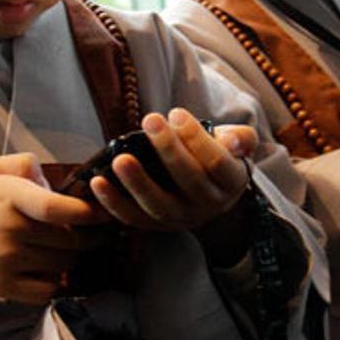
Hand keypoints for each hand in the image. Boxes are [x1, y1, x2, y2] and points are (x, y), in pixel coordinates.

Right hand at [0, 153, 106, 303]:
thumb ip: (25, 164)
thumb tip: (54, 179)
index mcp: (10, 198)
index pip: (56, 208)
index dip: (87, 212)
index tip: (103, 212)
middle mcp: (11, 231)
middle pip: (70, 240)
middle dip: (91, 236)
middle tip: (99, 232)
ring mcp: (7, 261)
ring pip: (63, 264)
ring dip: (74, 257)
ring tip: (74, 247)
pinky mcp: (4, 286)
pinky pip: (47, 290)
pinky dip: (56, 281)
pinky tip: (53, 269)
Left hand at [89, 108, 254, 232]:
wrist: (213, 191)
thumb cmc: (222, 155)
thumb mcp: (239, 143)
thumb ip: (241, 138)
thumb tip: (232, 142)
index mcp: (232, 182)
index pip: (216, 162)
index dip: (196, 138)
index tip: (176, 113)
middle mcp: (209, 205)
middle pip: (188, 180)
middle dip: (168, 149)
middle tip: (150, 120)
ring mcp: (182, 219)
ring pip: (159, 205)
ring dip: (137, 182)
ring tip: (120, 159)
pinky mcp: (157, 226)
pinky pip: (133, 218)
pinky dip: (113, 203)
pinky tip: (97, 182)